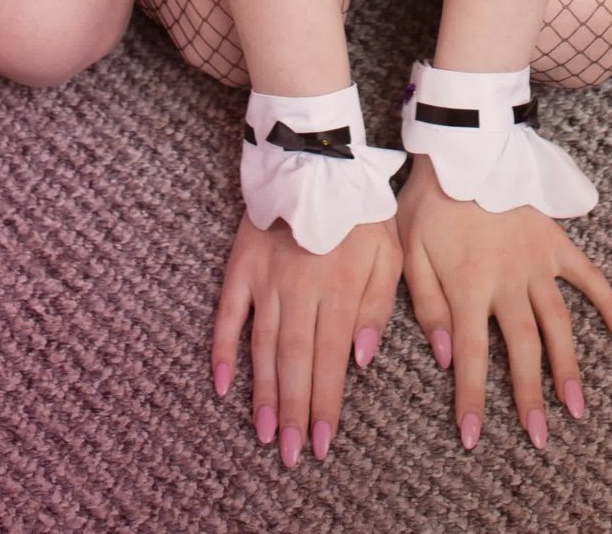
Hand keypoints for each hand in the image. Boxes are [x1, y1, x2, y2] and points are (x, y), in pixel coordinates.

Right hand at [211, 211, 399, 465]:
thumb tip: (361, 359)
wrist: (317, 157)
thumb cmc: (361, 209)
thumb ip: (377, 305)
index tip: (321, 443)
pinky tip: (221, 384)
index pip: (331, 360)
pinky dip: (222, 349)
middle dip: (292, 412)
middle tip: (288, 455)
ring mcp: (266, 279)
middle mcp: (300, 290)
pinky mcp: (241, 266)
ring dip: (262, 393)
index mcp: (341, 289)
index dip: (325, 404)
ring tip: (262, 432)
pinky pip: (227, 314)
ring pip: (263, 347)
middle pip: (295, 363)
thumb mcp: (390, 251)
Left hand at [396, 159, 611, 452]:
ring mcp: (537, 263)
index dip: (472, 399)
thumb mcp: (408, 251)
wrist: (463, 149)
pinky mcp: (556, 243)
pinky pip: (589, 278)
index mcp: (467, 288)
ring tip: (578, 407)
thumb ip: (426, 305)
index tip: (474, 438)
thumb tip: (445, 356)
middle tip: (540, 439)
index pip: (471, 358)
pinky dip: (611, 306)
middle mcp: (507, 282)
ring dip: (569, 367)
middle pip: (523, 350)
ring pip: (559, 324)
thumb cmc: (428, 202)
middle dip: (530, 397)